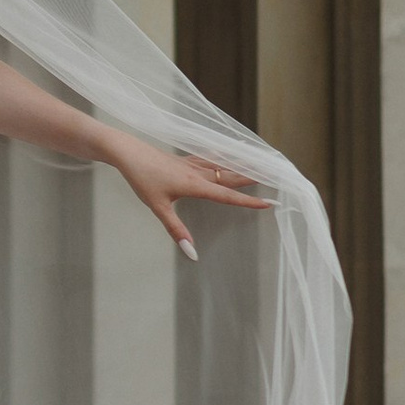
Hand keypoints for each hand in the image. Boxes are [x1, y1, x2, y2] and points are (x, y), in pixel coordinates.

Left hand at [102, 133, 273, 259]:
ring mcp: (192, 163)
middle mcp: (198, 173)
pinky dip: (223, 156)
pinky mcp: (184, 159)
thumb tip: (192, 252)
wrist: (128, 152)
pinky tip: (227, 154)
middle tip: (277, 179)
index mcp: (195, 185)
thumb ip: (176, 230)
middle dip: (254, 178)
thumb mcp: (158, 207)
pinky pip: (210, 157)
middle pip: (232, 176)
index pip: (228, 196)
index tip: (269, 204)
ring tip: (261, 164)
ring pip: (224, 164)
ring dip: (243, 165)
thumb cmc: (142, 179)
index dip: (249, 201)